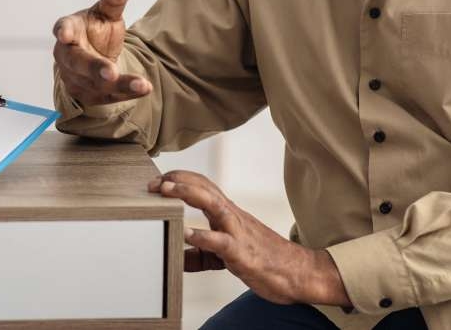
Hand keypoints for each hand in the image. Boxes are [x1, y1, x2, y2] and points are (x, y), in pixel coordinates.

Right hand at [52, 0, 152, 106]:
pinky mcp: (90, 94)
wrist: (92, 60)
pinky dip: (127, 93)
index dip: (64, 31)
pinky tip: (143, 88)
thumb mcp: (105, 14)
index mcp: (69, 30)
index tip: (64, 34)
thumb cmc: (95, 32)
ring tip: (141, 84)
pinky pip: (109, 96)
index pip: (63, 28)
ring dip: (119, 84)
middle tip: (109, 72)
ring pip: (96, 84)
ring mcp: (77, 78)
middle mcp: (68, 56)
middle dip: (94, 68)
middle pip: (79, 63)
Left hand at [149, 171, 349, 306]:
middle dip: (176, 180)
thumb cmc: (264, 261)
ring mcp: (238, 232)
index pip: (203, 185)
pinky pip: (222, 241)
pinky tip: (187, 234)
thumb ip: (202, 255)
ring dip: (187, 193)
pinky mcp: (243, 253)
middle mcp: (232, 216)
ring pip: (212, 203)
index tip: (158, 179)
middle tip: (152, 182)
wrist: (298, 273)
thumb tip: (177, 259)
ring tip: (165, 190)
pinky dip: (203, 236)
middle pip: (204, 187)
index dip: (180, 178)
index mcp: (228, 214)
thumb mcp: (227, 256)